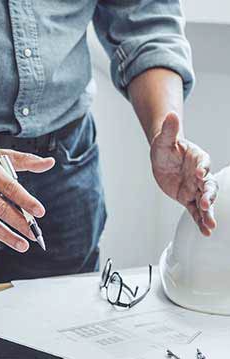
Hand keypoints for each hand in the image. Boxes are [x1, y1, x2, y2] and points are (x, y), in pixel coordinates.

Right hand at [0, 141, 54, 261]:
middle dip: (20, 223)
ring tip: (22, 245)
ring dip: (6, 236)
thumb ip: (27, 160)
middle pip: (2, 209)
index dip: (26, 201)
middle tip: (34, 234)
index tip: (40, 212)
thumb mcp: (1, 154)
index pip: (11, 188)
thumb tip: (49, 163)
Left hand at [150, 112, 217, 235]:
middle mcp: (200, 174)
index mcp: (198, 159)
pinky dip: (200, 220)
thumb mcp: (164, 140)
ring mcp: (195, 188)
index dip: (203, 170)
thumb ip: (170, 130)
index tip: (200, 175)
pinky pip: (195, 210)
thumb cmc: (165, 147)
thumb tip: (171, 115)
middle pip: (209, 186)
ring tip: (210, 224)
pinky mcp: (188, 198)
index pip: (203, 164)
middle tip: (206, 203)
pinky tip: (205, 230)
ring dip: (208, 212)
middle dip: (208, 195)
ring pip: (205, 201)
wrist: (163, 158)